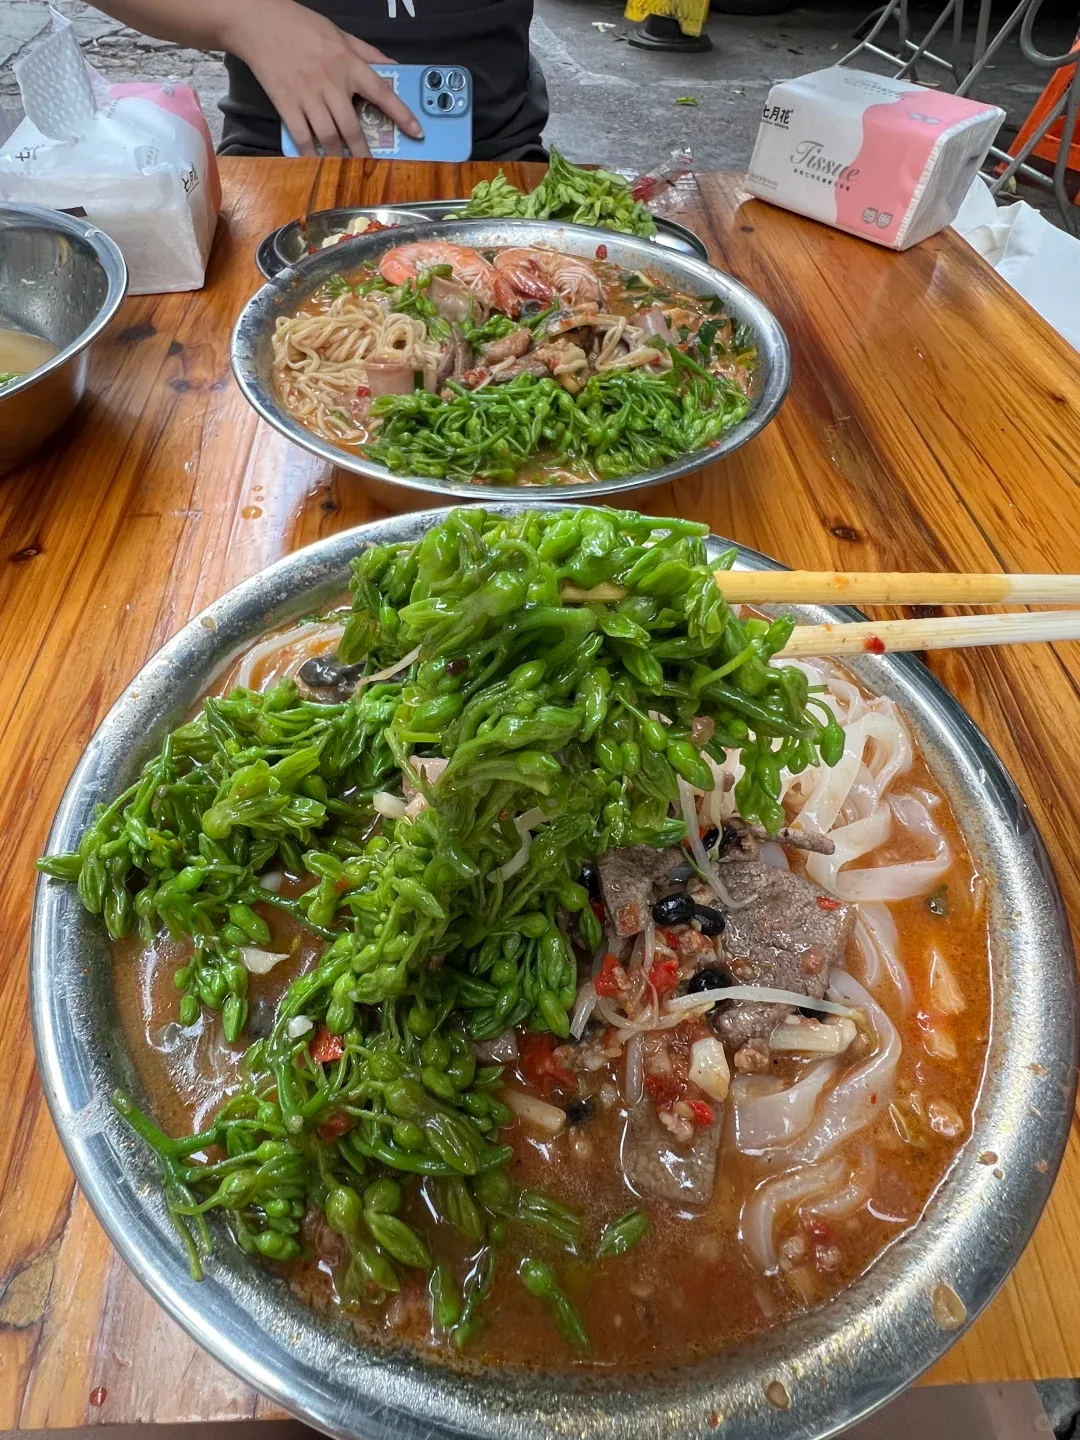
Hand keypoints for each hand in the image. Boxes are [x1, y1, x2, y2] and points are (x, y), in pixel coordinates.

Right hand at [224, 0, 422, 156]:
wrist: (259, 21)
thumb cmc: (302, 25)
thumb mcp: (341, 34)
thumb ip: (368, 54)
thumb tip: (394, 68)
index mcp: (348, 63)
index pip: (382, 92)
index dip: (402, 114)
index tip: (417, 132)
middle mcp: (330, 82)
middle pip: (351, 126)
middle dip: (362, 151)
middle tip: (370, 168)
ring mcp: (307, 94)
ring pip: (328, 136)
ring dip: (338, 157)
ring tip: (344, 169)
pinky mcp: (286, 102)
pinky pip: (301, 135)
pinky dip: (309, 153)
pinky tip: (316, 162)